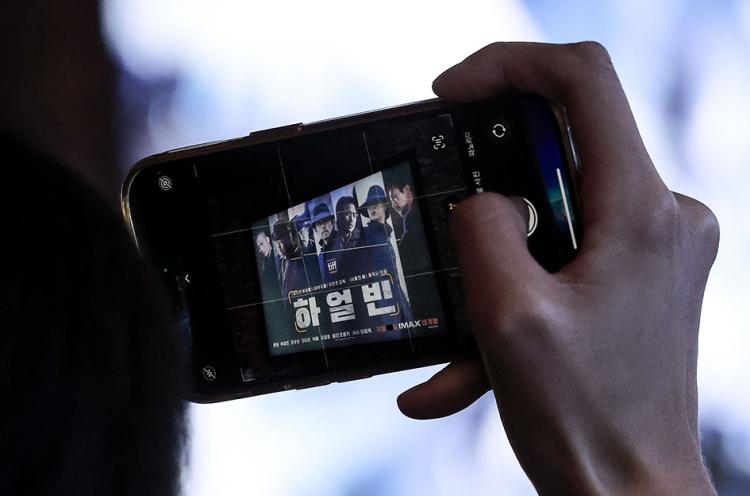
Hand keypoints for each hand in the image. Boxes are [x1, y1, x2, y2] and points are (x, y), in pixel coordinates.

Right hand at [398, 42, 718, 494]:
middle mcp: (661, 218)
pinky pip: (562, 251)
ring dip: (494, 253)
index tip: (451, 92)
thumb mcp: (508, 319)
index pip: (581, 82)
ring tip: (455, 328)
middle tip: (447, 209)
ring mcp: (651, 246)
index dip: (507, 66)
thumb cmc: (584, 422)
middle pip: (565, 139)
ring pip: (554, 205)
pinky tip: (467, 363)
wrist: (630, 493)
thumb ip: (483, 229)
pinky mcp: (635, 273)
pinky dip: (512, 291)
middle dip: (491, 170)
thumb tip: (481, 198)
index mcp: (642, 215)